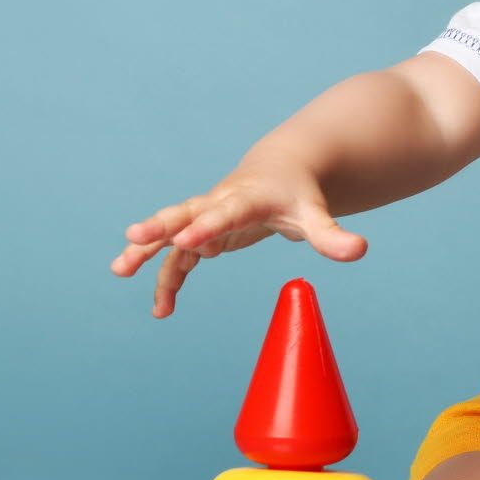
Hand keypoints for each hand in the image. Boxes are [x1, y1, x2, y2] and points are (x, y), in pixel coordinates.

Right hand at [110, 155, 367, 317]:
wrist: (281, 170)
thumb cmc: (299, 194)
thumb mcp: (316, 214)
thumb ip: (332, 236)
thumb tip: (360, 251)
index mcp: (247, 198)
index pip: (224, 212)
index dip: (206, 226)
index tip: (185, 241)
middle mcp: (219, 204)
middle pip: (184, 213)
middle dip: (159, 226)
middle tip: (132, 237)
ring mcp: (205, 217)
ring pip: (171, 233)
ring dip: (146, 251)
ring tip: (119, 270)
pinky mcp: (201, 233)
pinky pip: (178, 258)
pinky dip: (167, 279)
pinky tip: (162, 310)